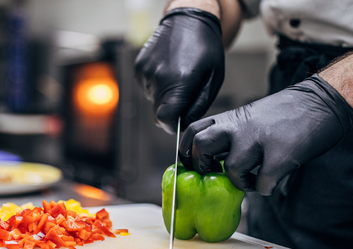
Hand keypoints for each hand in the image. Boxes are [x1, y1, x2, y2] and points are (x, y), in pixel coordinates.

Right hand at [134, 7, 223, 132]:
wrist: (188, 19)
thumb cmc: (205, 47)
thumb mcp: (213, 78)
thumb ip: (199, 105)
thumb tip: (185, 124)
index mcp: (181, 82)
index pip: (166, 119)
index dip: (173, 126)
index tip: (179, 123)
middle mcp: (159, 78)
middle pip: (158, 112)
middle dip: (171, 110)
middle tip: (184, 94)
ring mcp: (146, 72)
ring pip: (153, 100)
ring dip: (164, 94)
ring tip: (177, 75)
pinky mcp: (139, 67)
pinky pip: (147, 87)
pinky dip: (156, 84)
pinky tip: (167, 69)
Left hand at [179, 74, 352, 194]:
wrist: (323, 101)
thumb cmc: (285, 114)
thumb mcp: (249, 117)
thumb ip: (229, 135)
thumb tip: (212, 163)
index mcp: (230, 118)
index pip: (192, 131)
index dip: (186, 151)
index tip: (193, 164)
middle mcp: (240, 127)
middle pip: (200, 145)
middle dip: (202, 165)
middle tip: (215, 173)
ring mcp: (259, 140)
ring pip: (231, 169)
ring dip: (239, 182)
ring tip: (251, 179)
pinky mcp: (281, 155)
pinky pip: (263, 183)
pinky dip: (265, 188)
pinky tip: (272, 181)